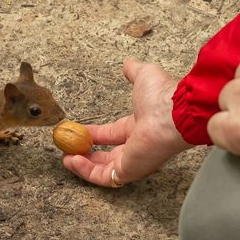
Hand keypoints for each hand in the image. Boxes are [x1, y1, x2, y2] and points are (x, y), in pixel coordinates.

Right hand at [62, 58, 191, 187]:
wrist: (174, 113)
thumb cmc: (162, 96)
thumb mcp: (144, 76)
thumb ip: (133, 71)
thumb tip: (128, 63)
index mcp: (138, 126)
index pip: (112, 134)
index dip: (94, 133)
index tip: (77, 129)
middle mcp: (136, 146)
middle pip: (106, 154)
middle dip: (85, 152)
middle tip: (68, 147)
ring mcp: (133, 160)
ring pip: (103, 169)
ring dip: (82, 165)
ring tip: (65, 158)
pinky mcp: (129, 170)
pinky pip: (103, 176)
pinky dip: (85, 171)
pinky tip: (71, 161)